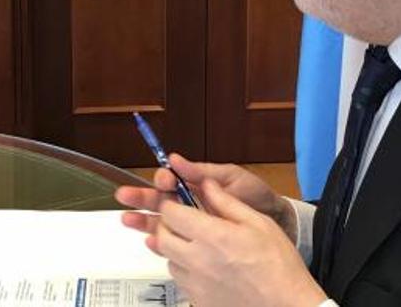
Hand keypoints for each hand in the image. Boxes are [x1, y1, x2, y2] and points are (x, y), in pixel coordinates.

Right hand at [114, 153, 296, 241]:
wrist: (276, 221)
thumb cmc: (256, 195)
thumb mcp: (231, 178)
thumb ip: (203, 171)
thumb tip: (176, 159)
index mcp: (195, 183)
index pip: (171, 180)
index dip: (163, 179)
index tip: (164, 180)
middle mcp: (190, 203)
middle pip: (159, 199)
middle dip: (141, 197)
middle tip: (124, 196)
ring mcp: (192, 223)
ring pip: (160, 220)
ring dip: (143, 219)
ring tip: (127, 220)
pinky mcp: (197, 242)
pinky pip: (174, 242)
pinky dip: (160, 241)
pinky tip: (150, 240)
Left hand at [153, 179, 327, 306]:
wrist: (286, 304)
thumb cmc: (278, 266)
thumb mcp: (258, 222)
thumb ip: (227, 202)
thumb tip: (208, 185)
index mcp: (212, 236)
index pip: (171, 213)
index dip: (172, 204)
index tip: (178, 203)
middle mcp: (198, 260)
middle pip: (162, 237)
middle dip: (168, 225)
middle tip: (182, 222)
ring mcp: (196, 284)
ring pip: (168, 259)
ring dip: (175, 248)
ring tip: (196, 245)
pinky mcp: (198, 301)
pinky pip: (180, 280)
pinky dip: (185, 270)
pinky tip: (203, 266)